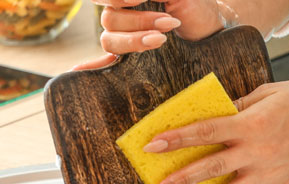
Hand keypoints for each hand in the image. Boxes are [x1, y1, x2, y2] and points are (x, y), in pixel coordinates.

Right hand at [73, 0, 223, 69]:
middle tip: (168, 23)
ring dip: (136, 39)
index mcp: (129, 0)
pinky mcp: (129, 58)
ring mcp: (123, 36)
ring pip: (109, 39)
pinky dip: (89, 67)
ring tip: (163, 38)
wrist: (211, 31)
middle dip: (139, 21)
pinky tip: (77, 71)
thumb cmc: (196, 7)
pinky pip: (103, 63)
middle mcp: (120, 14)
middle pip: (109, 19)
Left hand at [144, 80, 288, 183]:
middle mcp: (255, 151)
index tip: (152, 145)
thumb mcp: (265, 93)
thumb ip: (238, 107)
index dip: (177, 138)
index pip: (205, 131)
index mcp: (249, 123)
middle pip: (211, 167)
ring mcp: (267, 172)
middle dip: (182, 180)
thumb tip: (215, 118)